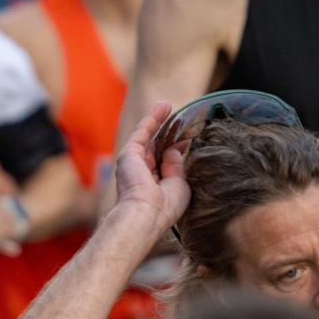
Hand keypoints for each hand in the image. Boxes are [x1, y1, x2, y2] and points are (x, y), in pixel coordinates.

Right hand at [111, 102, 191, 236]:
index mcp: (154, 186)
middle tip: (181, 120)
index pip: (166, 163)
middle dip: (168, 134)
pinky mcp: (129, 154)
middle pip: (157, 148)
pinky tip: (163, 106)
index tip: (189, 139)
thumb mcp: (180, 184)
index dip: (177, 149)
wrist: (145, 213)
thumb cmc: (165, 207)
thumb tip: (176, 149)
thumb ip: (178, 166)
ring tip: (168, 105)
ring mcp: (134, 163)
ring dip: (158, 121)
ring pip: (148, 137)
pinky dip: (153, 118)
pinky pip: (142, 132)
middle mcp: (142, 175)